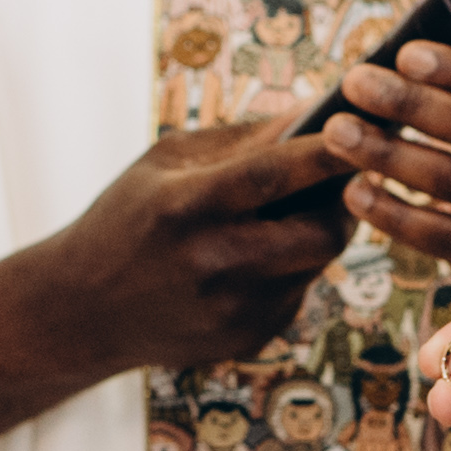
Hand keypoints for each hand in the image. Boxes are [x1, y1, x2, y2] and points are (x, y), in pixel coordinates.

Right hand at [0, 120, 359, 450]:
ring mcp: (233, 310)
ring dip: (316, 231)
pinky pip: (297, 291)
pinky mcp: (246, 339)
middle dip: (343, 200)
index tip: (369, 122)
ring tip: (288, 211)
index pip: (275, 174)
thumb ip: (241, 141)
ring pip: (316, 262)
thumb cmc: (126, 220)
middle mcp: (214, 264)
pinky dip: (290, 267)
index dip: (328, 149)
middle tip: (344, 176)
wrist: (81, 312)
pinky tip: (253, 258)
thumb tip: (315, 112)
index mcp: (186, 208)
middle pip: (321, 232)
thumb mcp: (166, 164)